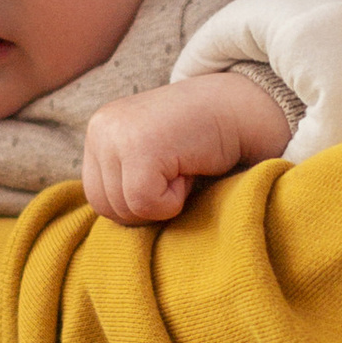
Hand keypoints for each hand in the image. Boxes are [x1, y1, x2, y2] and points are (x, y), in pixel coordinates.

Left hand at [81, 72, 293, 224]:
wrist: (242, 110)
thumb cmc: (203, 142)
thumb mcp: (150, 160)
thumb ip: (125, 182)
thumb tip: (114, 232)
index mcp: (99, 131)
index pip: (98, 199)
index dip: (138, 201)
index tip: (167, 171)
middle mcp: (100, 127)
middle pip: (107, 208)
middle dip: (147, 205)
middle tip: (179, 169)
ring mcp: (116, 134)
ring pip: (126, 209)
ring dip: (163, 200)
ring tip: (183, 167)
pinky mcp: (139, 146)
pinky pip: (145, 204)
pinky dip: (174, 200)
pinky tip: (188, 169)